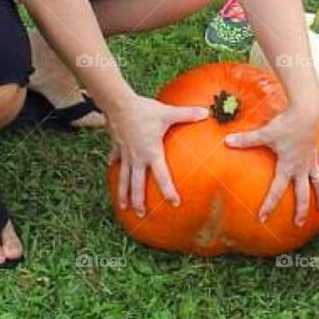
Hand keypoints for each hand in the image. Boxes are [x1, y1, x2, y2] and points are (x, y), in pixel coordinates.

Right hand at [107, 94, 207, 215]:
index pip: (162, 176)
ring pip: (123, 178)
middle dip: (139, 201)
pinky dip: (113, 165)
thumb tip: (206, 113)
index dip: (169, 191)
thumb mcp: (167, 113)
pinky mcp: (116, 145)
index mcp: (151, 153)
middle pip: (137, 184)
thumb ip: (187, 114)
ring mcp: (125, 153)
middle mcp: (137, 157)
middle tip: (142, 215)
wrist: (118, 103)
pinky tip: (111, 168)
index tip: (174, 204)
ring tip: (123, 207)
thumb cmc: (144, 110)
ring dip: (123, 193)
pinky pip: (115, 158)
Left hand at [224, 106, 318, 224]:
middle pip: (302, 194)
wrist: (306, 112)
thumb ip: (246, 140)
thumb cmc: (285, 123)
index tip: (262, 218)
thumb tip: (226, 141)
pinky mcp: (317, 150)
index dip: (268, 205)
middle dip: (301, 210)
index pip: (276, 190)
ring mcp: (311, 160)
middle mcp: (301, 167)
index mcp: (287, 167)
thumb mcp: (264, 133)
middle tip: (298, 224)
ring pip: (318, 183)